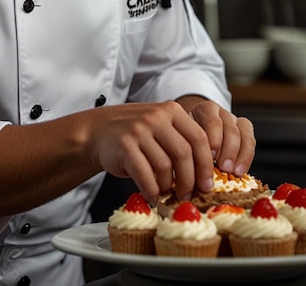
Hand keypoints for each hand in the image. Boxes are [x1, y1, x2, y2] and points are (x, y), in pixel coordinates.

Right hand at [90, 100, 215, 205]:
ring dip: (168, 186)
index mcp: (171, 110)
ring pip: (165, 166)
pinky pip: (145, 175)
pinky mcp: (124, 146)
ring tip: (165, 193)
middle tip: (187, 194)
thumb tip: (204, 174)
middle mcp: (156, 117)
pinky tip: (151, 195)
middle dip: (189, 180)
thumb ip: (180, 140)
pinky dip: (151, 190)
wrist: (97, 130)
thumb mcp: (159, 125)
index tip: (207, 183)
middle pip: (184, 153)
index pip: (199, 138)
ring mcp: (138, 130)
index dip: (206, 164)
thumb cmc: (135, 133)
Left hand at [177, 95, 255, 179]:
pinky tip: (240, 171)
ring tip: (234, 172)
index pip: (212, 121)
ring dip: (239, 155)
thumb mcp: (183, 138)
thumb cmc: (186, 139)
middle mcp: (220, 112)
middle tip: (224, 168)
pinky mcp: (244, 127)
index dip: (214, 140)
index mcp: (203, 110)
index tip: (211, 158)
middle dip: (228, 150)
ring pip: (242, 134)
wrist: (192, 131)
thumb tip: (189, 168)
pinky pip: (250, 141)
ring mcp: (233, 119)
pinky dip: (246, 157)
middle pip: (229, 128)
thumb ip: (188, 147)